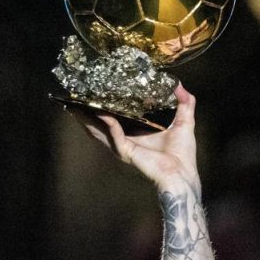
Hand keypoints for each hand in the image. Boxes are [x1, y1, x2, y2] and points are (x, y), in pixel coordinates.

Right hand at [77, 84, 199, 191]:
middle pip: (100, 124)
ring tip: (74, 106)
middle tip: (75, 97)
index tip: (97, 91)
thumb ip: (185, 103)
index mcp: (136, 132)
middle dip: (86, 112)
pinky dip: (108, 124)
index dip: (106, 105)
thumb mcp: (184, 121)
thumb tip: (179, 85)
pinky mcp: (126, 152)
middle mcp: (126, 139)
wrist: (182, 174)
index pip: (116, 117)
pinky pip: (114, 135)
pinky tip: (102, 112)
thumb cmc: (182, 154)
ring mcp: (123, 146)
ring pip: (99, 131)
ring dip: (87, 119)